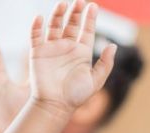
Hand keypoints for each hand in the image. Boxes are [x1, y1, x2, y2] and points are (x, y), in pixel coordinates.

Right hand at [29, 1, 115, 116]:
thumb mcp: (95, 81)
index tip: (93, 6)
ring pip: (54, 25)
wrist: (55, 106)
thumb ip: (105, 64)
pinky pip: (35, 36)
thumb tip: (113, 46)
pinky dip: (36, 26)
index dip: (90, 18)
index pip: (87, 30)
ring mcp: (52, 49)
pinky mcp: (37, 53)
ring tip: (63, 4)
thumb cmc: (76, 97)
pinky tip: (40, 18)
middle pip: (71, 24)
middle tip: (79, 1)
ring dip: (58, 14)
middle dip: (75, 12)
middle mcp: (67, 48)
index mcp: (81, 53)